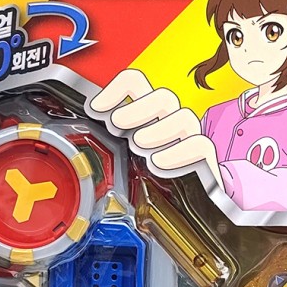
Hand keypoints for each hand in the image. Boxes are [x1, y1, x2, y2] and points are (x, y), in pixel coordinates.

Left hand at [90, 69, 222, 186]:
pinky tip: (157, 163)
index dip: (115, 90)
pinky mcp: (204, 159)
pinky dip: (176, 153)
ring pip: (184, 118)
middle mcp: (171, 119)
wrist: (183, 204)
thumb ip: (104, 139)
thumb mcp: (119, 153)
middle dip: (136, 110)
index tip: (95, 110)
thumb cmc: (145, 174)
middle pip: (163, 97)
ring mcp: (190, 138)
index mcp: (148, 111)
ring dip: (157, 131)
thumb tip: (82, 126)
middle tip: (117, 128)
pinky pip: (198, 145)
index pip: (135, 83)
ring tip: (138, 147)